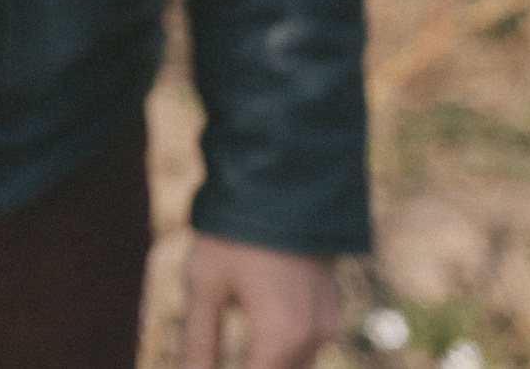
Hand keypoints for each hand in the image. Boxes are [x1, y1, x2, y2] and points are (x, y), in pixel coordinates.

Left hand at [181, 235, 339, 368]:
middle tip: (213, 358)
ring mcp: (328, 320)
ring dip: (266, 361)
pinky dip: (281, 349)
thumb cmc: (235, 232)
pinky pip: (307, 343)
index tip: (202, 367)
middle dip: (250, 367)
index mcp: (282, 339)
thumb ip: (198, 343)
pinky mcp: (331, 303)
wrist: (283, 179)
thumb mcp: (205, 285)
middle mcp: (314, 337)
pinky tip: (255, 334)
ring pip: (296, 365)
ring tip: (232, 343)